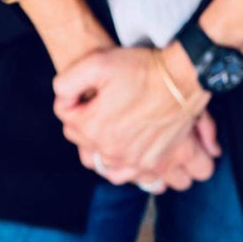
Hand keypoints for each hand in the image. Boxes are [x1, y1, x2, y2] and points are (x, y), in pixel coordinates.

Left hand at [51, 44, 217, 188]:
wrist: (181, 77)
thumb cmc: (140, 68)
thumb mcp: (96, 63)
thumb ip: (67, 82)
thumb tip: (61, 99)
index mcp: (93, 128)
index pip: (68, 121)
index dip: (74, 102)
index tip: (88, 92)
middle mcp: (111, 151)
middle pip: (86, 146)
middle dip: (89, 128)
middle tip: (103, 108)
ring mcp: (135, 162)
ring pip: (109, 168)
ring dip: (108, 154)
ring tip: (116, 134)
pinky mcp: (156, 164)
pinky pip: (137, 178)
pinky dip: (133, 170)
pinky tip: (134, 153)